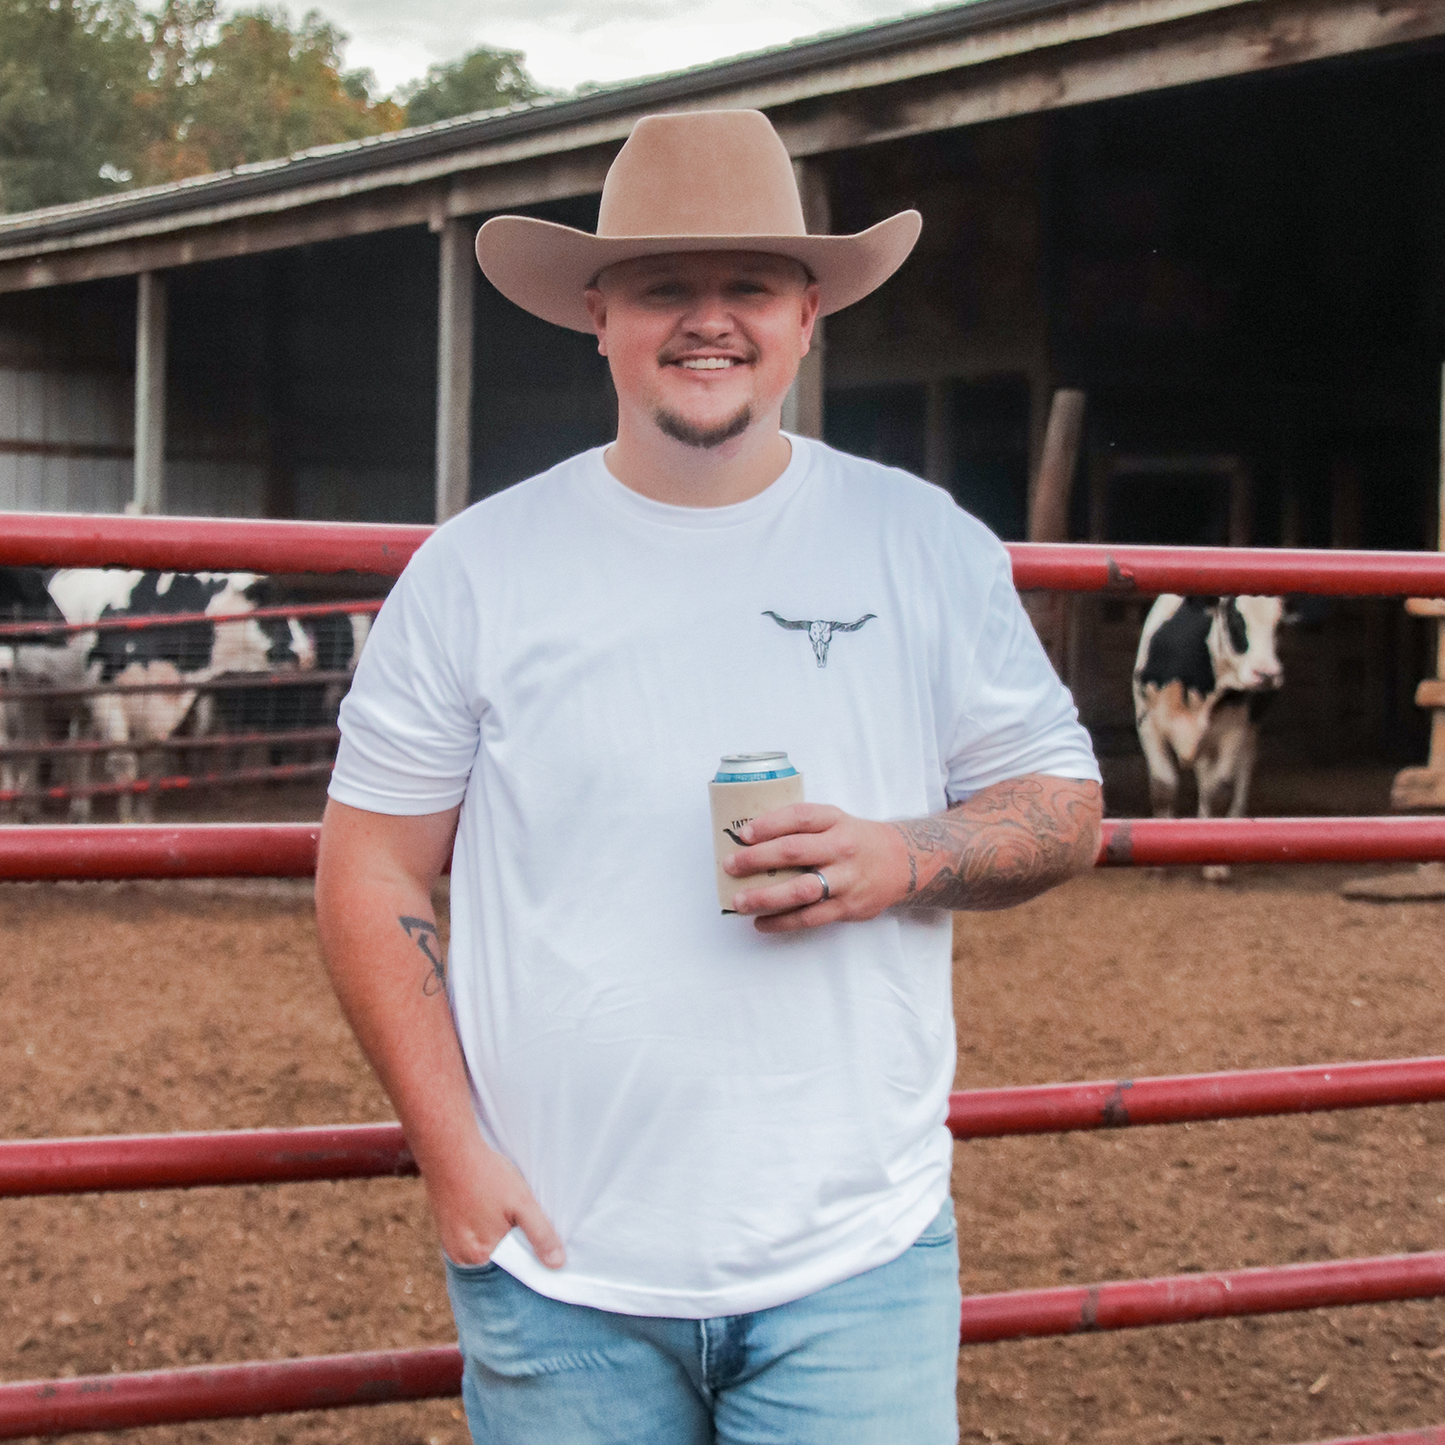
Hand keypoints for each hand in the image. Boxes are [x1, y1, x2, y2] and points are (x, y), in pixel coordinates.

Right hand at [423, 1138, 564, 1269]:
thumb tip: (556, 1264)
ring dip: (494, 1232)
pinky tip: (484, 1206)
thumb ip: (540, 1234)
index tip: (531, 1233)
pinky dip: (480, 1226)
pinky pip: (470, 1236)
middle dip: (510, 1241)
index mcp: (479, 1255)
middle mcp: (461, 1256)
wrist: (449, 1150)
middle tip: (511, 1213)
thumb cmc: (486, 1175)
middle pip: (497, 1257)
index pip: (512, 1267)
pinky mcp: (445, 1230)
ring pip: (484, 1246)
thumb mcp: (522, 1202)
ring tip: (497, 1207)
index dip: (526, 1252)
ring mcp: (449, 1243)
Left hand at [724, 802, 911, 932]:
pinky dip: (782, 922)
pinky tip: (761, 922)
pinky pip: (810, 917)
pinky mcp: (848, 907)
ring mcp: (846, 879)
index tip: (743, 834)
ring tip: (739, 901)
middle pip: (795, 852)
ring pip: (801, 890)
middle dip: (757, 859)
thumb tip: (750, 839)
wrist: (903, 862)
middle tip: (730, 866)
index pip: (799, 817)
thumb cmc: (855, 839)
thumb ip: (802, 827)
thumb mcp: (835, 821)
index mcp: (835, 820)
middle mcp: (842, 847)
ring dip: (766, 897)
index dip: (769, 824)